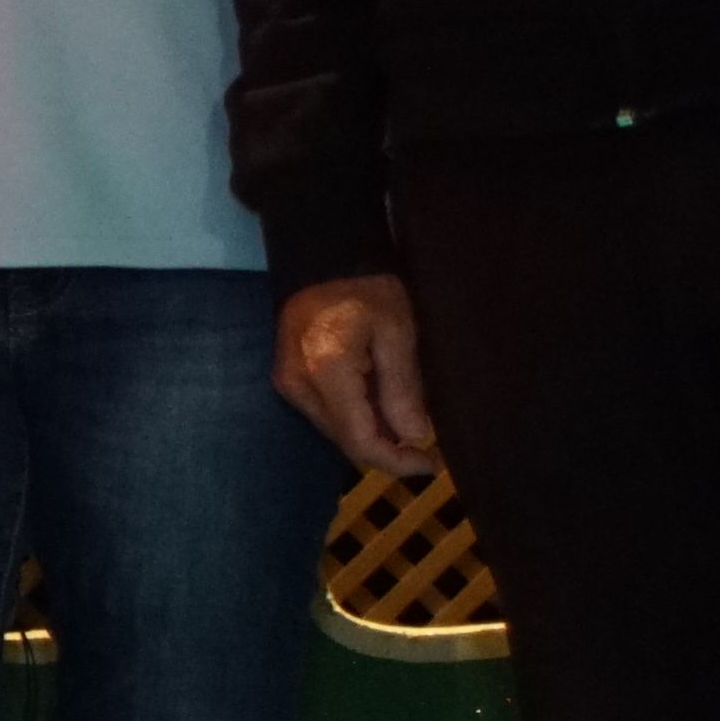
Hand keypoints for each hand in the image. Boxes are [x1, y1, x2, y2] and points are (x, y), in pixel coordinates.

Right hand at [274, 274, 438, 476]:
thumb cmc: (368, 288)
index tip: (431, 463)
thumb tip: (415, 437)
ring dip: (373, 433)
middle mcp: (298, 386)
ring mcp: (288, 383)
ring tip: (407, 419)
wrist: (324, 258)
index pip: (360, 440)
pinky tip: (381, 403)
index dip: (397, 461)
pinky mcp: (288, 379)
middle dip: (388, 448)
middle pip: (346, 441)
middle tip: (427, 443)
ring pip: (336, 431)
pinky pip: (327, 414)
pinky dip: (357, 416)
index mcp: (326, 373)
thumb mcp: (397, 332)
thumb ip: (403, 388)